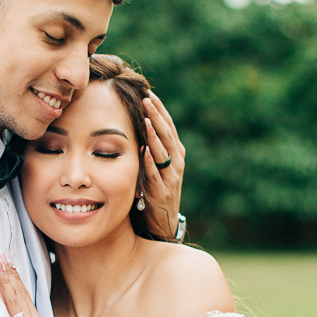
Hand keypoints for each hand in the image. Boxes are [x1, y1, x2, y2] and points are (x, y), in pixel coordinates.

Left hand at [141, 92, 185, 238]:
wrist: (163, 223)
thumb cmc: (155, 191)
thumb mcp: (156, 166)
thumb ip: (152, 148)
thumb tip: (139, 123)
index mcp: (176, 155)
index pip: (168, 127)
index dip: (160, 110)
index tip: (149, 94)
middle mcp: (177, 164)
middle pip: (167, 136)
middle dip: (157, 117)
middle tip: (147, 99)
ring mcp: (171, 179)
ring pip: (164, 153)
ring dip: (155, 136)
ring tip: (147, 120)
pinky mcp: (162, 194)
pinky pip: (155, 175)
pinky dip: (150, 163)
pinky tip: (144, 151)